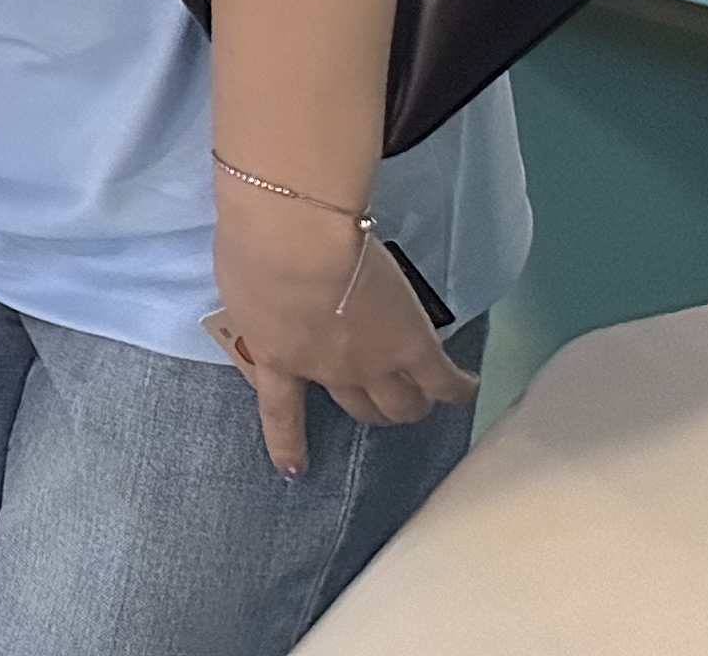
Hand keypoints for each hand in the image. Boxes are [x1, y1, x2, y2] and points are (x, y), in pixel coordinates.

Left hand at [208, 189, 473, 476]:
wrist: (295, 235)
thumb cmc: (253, 244)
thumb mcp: (240, 289)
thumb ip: (258, 313)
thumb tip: (270, 312)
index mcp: (278, 357)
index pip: (281, 412)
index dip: (289, 444)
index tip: (294, 471)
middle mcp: (328, 372)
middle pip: (361, 408)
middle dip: (372, 410)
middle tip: (382, 400)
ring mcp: (373, 363)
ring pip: (405, 404)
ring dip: (415, 404)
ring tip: (427, 398)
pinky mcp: (412, 345)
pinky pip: (443, 382)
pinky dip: (458, 388)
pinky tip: (467, 387)